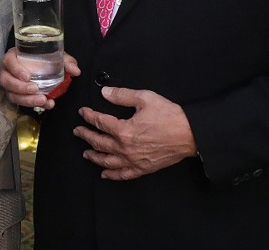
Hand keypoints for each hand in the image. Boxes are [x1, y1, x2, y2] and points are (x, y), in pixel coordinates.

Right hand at [0, 48, 79, 110]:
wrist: (44, 68)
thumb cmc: (45, 58)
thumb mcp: (56, 56)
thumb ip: (66, 61)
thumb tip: (75, 71)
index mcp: (14, 56)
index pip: (9, 61)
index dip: (16, 70)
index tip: (28, 77)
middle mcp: (8, 71)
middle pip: (7, 81)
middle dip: (20, 88)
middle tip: (36, 90)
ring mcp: (10, 84)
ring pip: (12, 94)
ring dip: (26, 100)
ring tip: (42, 101)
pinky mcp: (15, 95)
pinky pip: (20, 102)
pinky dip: (32, 105)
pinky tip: (47, 104)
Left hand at [75, 86, 196, 180]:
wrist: (190, 134)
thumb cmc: (170, 116)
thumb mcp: (145, 98)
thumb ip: (122, 95)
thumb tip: (105, 93)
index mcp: (124, 130)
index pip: (99, 122)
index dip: (89, 116)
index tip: (83, 112)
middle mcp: (125, 148)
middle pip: (99, 142)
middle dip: (86, 136)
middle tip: (78, 131)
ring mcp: (133, 160)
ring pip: (107, 160)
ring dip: (94, 156)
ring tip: (86, 153)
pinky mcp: (143, 168)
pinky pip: (124, 174)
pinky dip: (112, 175)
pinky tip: (105, 174)